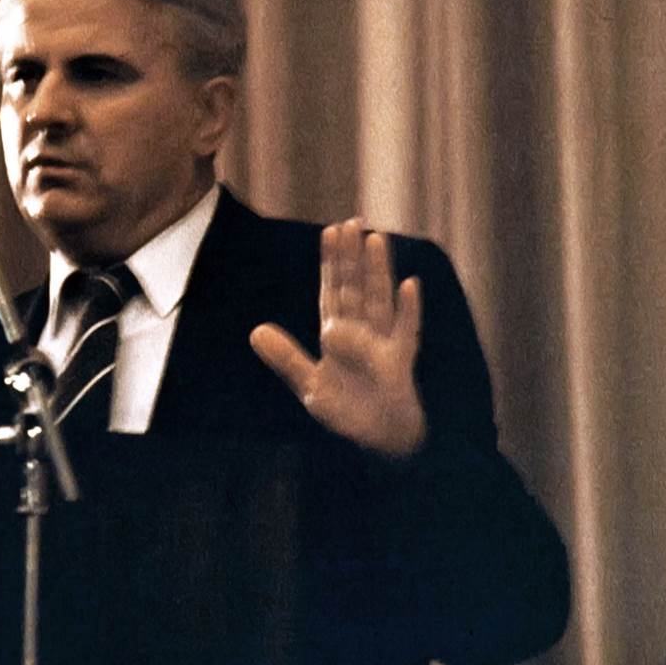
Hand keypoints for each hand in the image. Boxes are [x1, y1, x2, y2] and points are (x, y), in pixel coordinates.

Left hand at [249, 217, 425, 456]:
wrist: (380, 442)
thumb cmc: (347, 413)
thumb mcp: (309, 387)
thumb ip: (286, 358)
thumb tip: (255, 330)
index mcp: (338, 336)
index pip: (333, 292)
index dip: (330, 263)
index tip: (330, 232)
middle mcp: (362, 333)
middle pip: (356, 288)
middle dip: (352, 257)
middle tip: (352, 221)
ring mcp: (383, 345)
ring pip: (379, 300)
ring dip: (378, 271)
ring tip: (377, 239)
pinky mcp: (400, 364)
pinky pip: (406, 333)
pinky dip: (408, 310)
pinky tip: (410, 285)